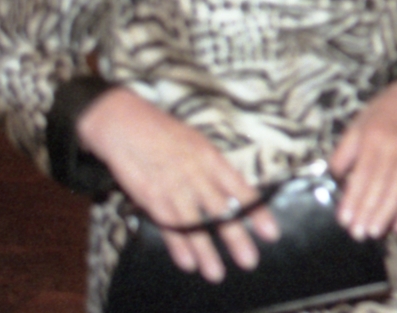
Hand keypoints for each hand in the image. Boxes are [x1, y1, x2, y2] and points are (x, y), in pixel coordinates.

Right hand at [75, 88, 278, 282]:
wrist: (125, 124)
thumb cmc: (164, 132)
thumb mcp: (197, 143)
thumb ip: (214, 168)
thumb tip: (232, 190)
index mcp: (211, 158)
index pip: (241, 189)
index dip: (257, 212)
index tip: (270, 233)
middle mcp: (196, 174)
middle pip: (221, 211)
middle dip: (236, 238)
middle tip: (249, 260)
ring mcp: (173, 186)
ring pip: (194, 225)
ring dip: (206, 251)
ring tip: (216, 272)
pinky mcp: (150, 196)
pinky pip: (168, 225)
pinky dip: (177, 245)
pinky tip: (188, 262)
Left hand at [329, 80, 396, 240]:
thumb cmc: (378, 115)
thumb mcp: (355, 127)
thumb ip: (343, 153)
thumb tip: (332, 179)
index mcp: (374, 141)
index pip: (363, 175)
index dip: (354, 199)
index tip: (344, 219)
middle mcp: (393, 153)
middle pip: (381, 187)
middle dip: (368, 213)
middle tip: (357, 234)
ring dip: (386, 216)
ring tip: (374, 234)